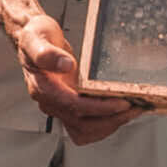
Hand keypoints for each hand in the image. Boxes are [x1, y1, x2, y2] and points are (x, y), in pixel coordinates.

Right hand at [15, 14, 139, 144]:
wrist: (32, 38)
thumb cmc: (35, 37)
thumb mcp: (36, 38)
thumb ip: (48, 53)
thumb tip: (66, 65)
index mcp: (43, 88)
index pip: (73, 106)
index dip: (99, 108)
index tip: (121, 103)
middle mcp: (51, 102)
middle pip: (82, 124)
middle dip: (110, 120)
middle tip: (134, 109)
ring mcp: (60, 106)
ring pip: (85, 130)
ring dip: (109, 125)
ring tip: (131, 112)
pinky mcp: (69, 105)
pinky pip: (86, 125)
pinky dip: (104, 123)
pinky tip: (119, 113)